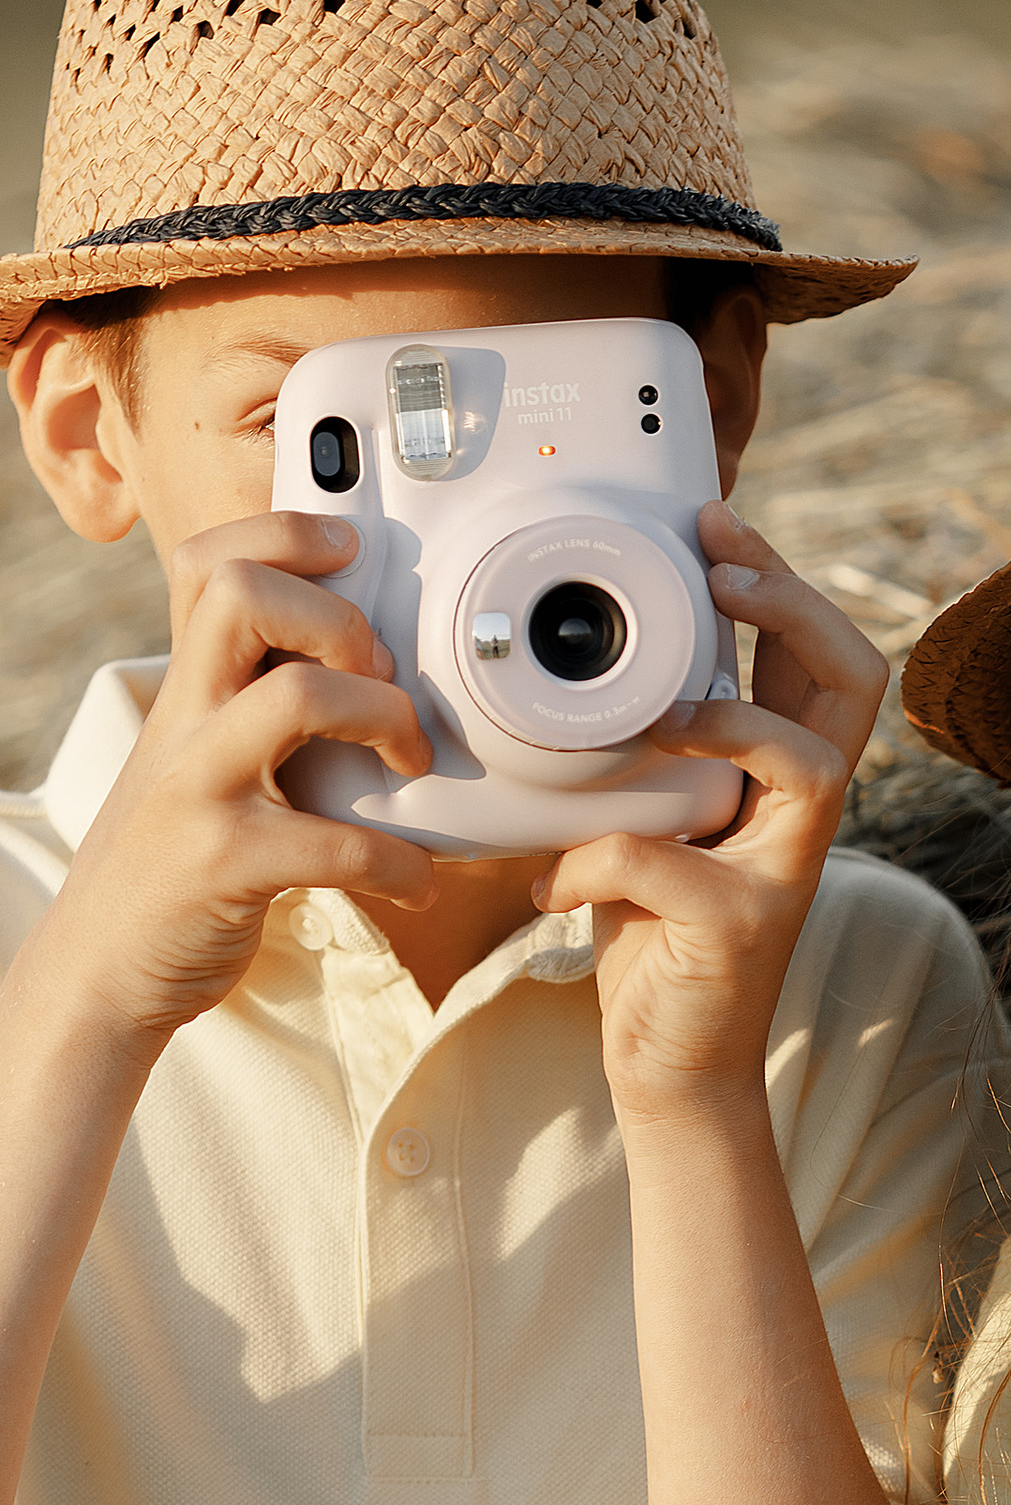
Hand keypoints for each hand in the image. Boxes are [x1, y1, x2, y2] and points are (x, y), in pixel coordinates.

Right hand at [32, 509, 434, 1057]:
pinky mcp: (224, 864)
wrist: (99, 972)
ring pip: (297, 696)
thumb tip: (356, 666)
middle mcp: (182, 723)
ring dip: (385, 714)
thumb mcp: (195, 766)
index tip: (348, 549)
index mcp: (183, 691)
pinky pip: (337, 842)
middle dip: (340, 617)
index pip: (209, 564)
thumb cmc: (172, 864)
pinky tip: (417, 882)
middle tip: (383, 673)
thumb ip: (248, 712)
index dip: (282, 532)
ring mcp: (197, 789)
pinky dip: (398, 862)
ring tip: (411, 764)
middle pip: (244, 595)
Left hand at [541, 503, 886, 1126]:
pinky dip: (595, 862)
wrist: (669, 1064)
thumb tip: (587, 652)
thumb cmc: (651, 930)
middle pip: (855, 681)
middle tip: (719, 575)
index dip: (780, 577)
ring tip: (654, 722)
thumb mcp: (651, 815)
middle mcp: (805, 815)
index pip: (822, 653)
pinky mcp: (743, 932)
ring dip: (729, 725)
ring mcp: (785, 873)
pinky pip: (669, 862)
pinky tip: (554, 886)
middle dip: (791, 608)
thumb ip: (652, 747)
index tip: (712, 522)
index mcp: (784, 775)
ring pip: (809, 764)